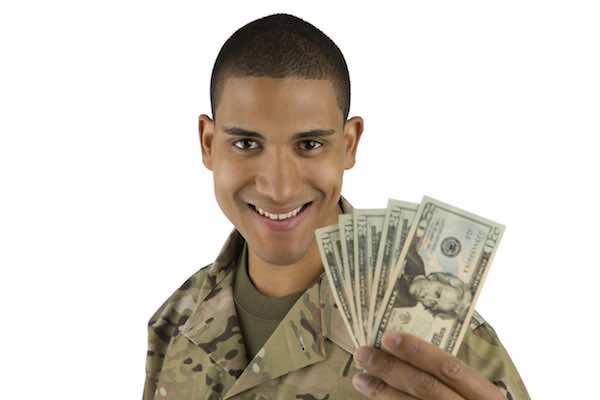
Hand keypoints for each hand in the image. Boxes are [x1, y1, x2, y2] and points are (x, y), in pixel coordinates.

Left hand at [351, 331, 504, 398]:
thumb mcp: (478, 394)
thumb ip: (453, 376)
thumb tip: (409, 349)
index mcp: (485, 395)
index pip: (449, 367)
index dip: (418, 351)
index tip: (388, 337)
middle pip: (425, 387)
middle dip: (390, 368)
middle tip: (363, 353)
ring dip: (381, 391)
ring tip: (359, 377)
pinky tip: (375, 397)